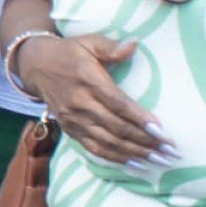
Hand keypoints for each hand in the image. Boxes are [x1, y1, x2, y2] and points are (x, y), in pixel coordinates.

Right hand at [17, 33, 170, 164]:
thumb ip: (110, 46)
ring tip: (159, 160)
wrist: (35, 66)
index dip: (139, 118)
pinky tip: (135, 164)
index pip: (117, 103)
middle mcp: (80, 102)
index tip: (161, 130)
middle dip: (146, 141)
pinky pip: (95, 148)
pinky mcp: (70, 129)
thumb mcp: (88, 42)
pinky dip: (116, 158)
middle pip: (117, 127)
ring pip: (108, 141)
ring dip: (135, 153)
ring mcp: (73, 119)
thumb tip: (134, 44)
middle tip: (170, 151)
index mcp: (88, 80)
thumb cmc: (68, 53)